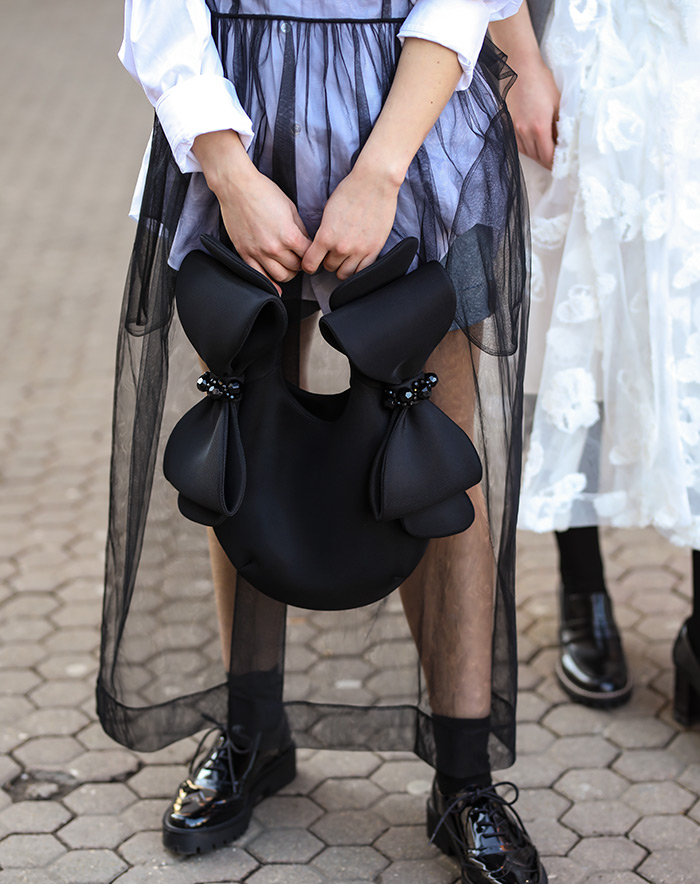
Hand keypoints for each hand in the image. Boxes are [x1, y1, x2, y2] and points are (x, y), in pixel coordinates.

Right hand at [193, 130, 310, 292]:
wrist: (237, 187)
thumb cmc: (263, 192)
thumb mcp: (290, 207)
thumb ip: (300, 228)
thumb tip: (305, 243)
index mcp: (289, 235)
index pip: (308, 255)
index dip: (313, 253)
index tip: (311, 251)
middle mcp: (274, 248)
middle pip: (296, 268)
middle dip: (301, 263)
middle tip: (299, 257)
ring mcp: (258, 253)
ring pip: (281, 276)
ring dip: (288, 273)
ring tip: (288, 266)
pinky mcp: (245, 254)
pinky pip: (260, 276)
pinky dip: (270, 284)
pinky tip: (276, 287)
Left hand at [302, 163, 399, 279]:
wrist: (375, 183)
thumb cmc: (350, 191)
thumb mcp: (328, 211)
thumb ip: (323, 233)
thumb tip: (320, 247)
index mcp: (326, 236)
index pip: (310, 264)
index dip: (308, 264)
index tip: (311, 262)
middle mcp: (341, 247)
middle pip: (328, 267)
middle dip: (328, 260)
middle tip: (331, 251)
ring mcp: (359, 251)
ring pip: (344, 273)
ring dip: (342, 266)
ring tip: (344, 256)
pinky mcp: (374, 250)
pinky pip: (362, 271)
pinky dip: (356, 268)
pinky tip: (355, 259)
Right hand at [507, 58, 559, 169]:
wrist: (520, 68)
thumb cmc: (541, 81)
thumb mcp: (557, 103)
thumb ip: (560, 125)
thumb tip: (564, 142)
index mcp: (539, 127)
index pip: (548, 156)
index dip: (555, 164)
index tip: (562, 165)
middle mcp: (524, 132)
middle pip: (537, 157)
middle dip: (548, 161)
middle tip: (557, 162)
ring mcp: (514, 129)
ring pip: (527, 153)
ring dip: (537, 155)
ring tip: (547, 153)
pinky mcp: (508, 125)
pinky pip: (518, 144)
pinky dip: (528, 147)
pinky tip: (534, 144)